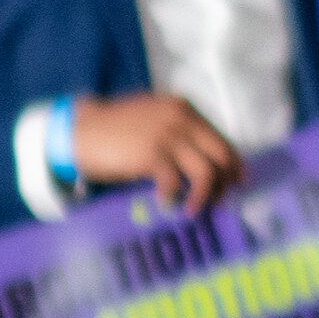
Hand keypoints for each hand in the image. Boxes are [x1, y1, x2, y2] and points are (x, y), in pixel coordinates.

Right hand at [71, 93, 238, 212]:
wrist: (80, 130)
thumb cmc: (115, 130)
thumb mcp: (154, 120)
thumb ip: (180, 132)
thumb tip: (206, 162)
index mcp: (184, 108)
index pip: (221, 139)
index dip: (233, 164)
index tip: (238, 183)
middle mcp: (181, 118)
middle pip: (222, 155)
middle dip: (226, 183)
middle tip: (220, 202)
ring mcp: (167, 135)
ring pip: (206, 172)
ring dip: (204, 196)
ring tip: (193, 209)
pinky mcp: (151, 154)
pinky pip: (176, 183)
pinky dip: (173, 197)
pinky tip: (165, 203)